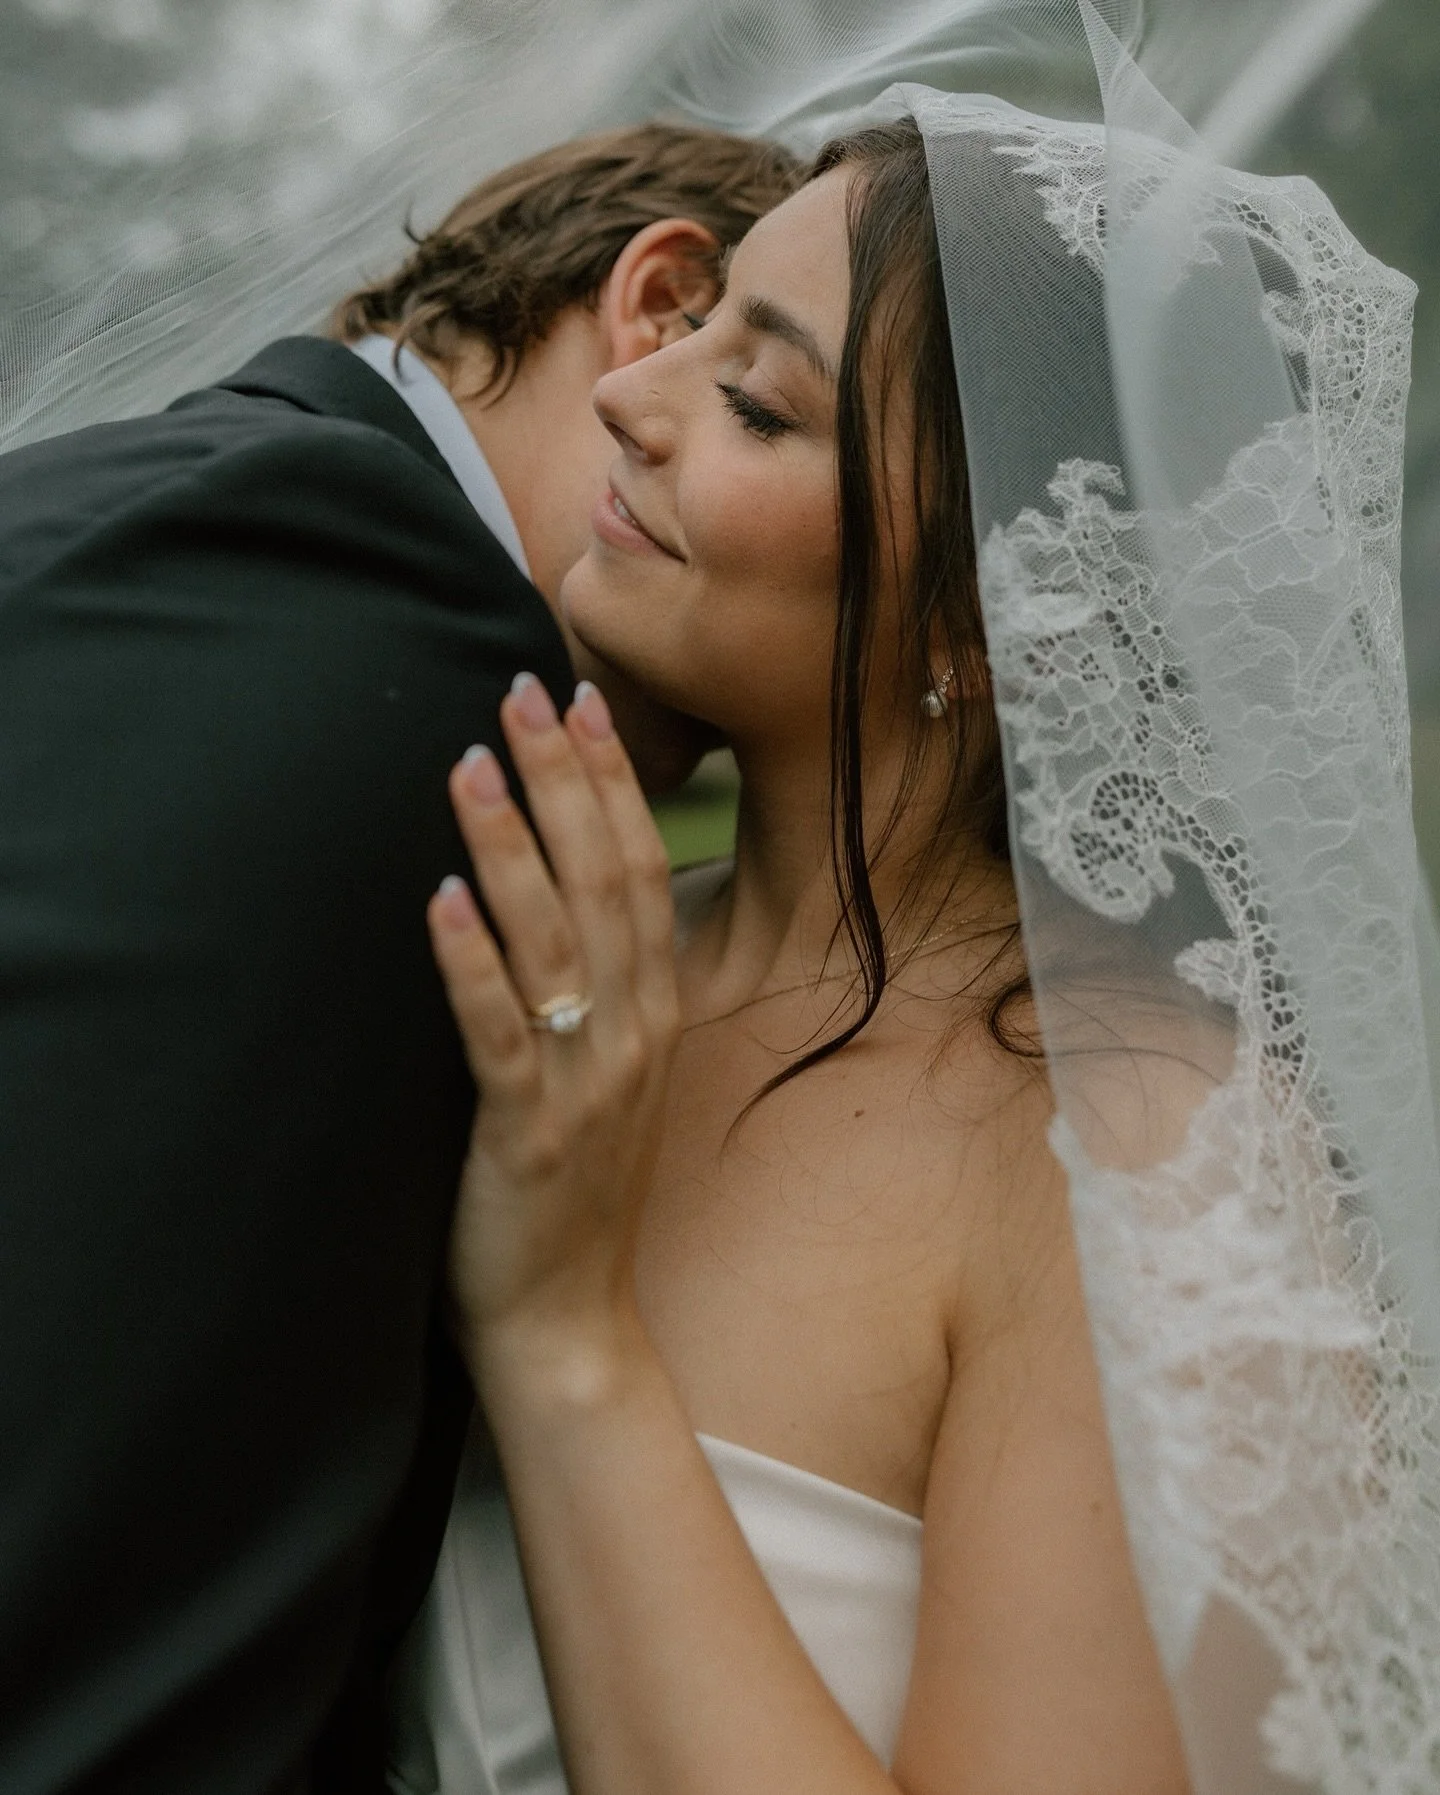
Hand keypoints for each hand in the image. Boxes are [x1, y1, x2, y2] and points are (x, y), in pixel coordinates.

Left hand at [427, 673, 679, 1383]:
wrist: (570, 1322)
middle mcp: (633, 1036)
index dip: (612, 785)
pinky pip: (499, 1036)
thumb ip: (601, 989)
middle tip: (521, 694)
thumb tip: (563, 898)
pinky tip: (440, 902)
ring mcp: (586, 1085)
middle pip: (604, 884)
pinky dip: (472, 967)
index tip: (580, 704)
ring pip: (554, 944)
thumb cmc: (578, 1191)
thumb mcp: (609, 1076)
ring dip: (512, 850)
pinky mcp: (526, 1134)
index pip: (641, 871)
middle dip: (564, 784)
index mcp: (656, 1014)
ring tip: (470, 767)